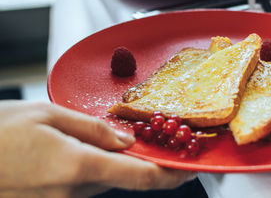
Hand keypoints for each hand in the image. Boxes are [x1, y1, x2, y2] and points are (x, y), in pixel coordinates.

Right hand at [0, 100, 194, 197]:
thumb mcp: (48, 115)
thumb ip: (93, 129)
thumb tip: (126, 140)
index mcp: (77, 166)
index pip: (140, 176)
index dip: (170, 175)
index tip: (189, 169)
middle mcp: (72, 193)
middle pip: (122, 177)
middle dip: (136, 161)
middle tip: (141, 138)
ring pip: (101, 180)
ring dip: (108, 162)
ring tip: (90, 139)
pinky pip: (81, 187)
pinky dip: (88, 170)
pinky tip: (69, 152)